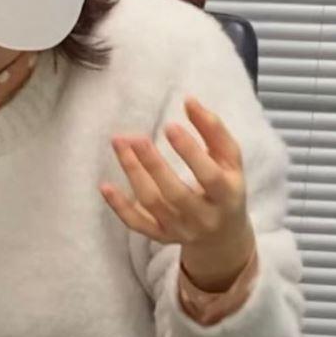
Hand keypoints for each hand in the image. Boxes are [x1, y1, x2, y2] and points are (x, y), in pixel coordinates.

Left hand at [100, 95, 251, 253]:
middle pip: (175, 193)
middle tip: (135, 137)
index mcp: (227, 196)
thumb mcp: (230, 160)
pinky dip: (119, 206)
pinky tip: (105, 185)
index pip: (209, 176)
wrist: (223, 236)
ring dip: (133, 173)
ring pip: (152, 204)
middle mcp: (203, 217)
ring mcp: (180, 229)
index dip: (190, 151)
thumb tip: (189, 100)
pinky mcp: (160, 236)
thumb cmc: (225, 186)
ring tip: (119, 144)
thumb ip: (213, 130)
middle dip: (153, 164)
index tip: (169, 126)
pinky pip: (136, 224)